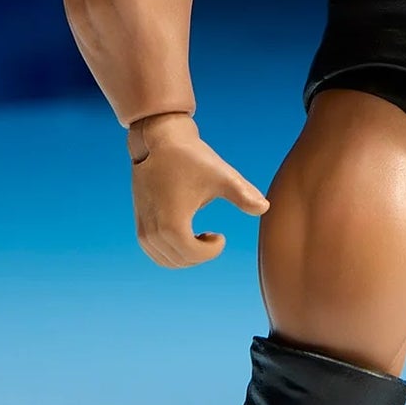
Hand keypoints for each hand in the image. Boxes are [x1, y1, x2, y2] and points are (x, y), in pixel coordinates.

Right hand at [127, 112, 268, 267]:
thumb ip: (243, 195)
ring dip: (186, 256)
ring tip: (200, 237)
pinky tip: (187, 234)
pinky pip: (155, 252)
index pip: (194, 256)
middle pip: (181, 261)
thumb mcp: (222, 176)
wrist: (161, 142)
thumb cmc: (192, 158)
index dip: (212, 251)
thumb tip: (265, 207)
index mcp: (172, 224)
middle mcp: (152, 232)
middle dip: (201, 255)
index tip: (220, 236)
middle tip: (213, 237)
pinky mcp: (140, 223)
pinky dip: (172, 252)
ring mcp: (143, 229)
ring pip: (166, 261)